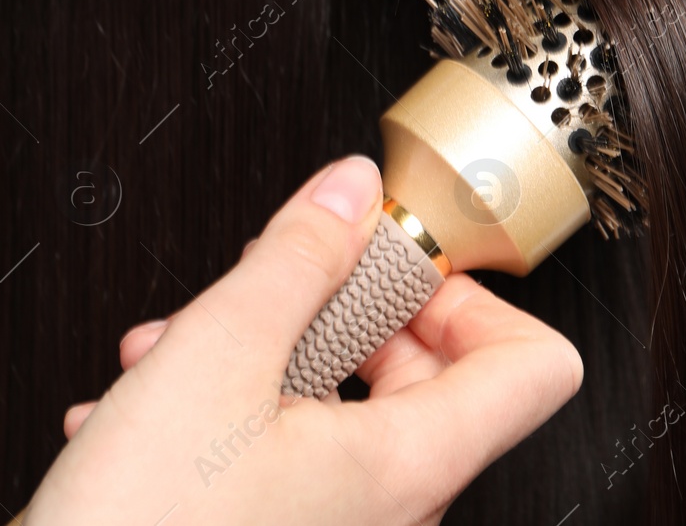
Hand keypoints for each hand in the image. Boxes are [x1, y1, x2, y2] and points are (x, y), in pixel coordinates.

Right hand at [25, 156, 582, 525]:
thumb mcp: (213, 361)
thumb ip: (297, 259)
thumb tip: (351, 192)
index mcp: (409, 464)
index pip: (537, 366)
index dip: (475, 298)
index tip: (400, 269)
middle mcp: (394, 510)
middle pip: (430, 377)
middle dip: (337, 313)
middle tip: (273, 291)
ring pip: (342, 412)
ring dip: (264, 358)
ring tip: (175, 352)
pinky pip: (294, 462)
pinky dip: (233, 419)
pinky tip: (148, 412)